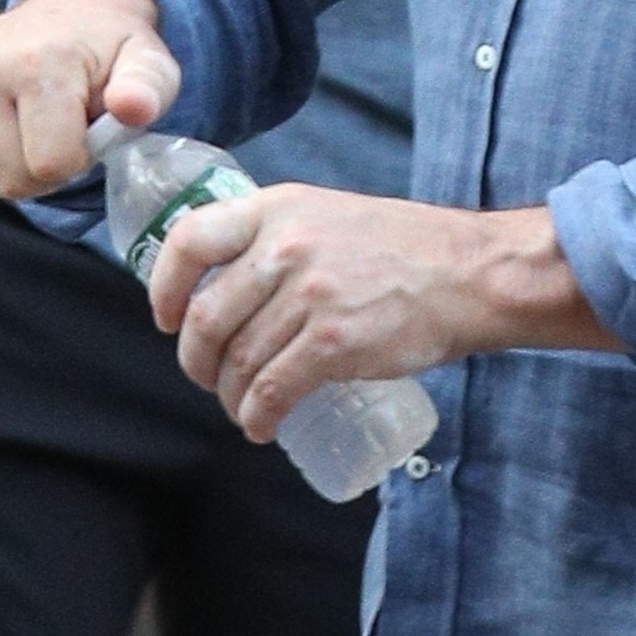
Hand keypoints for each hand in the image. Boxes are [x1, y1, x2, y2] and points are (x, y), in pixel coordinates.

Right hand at [0, 0, 177, 196]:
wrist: (69, 8)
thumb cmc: (111, 50)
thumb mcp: (148, 64)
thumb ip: (148, 89)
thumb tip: (133, 107)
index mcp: (43, 64)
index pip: (50, 164)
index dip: (76, 163)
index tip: (86, 135)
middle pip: (10, 178)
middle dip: (43, 173)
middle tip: (60, 137)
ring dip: (7, 174)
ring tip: (31, 137)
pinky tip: (2, 137)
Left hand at [147, 186, 611, 437]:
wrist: (472, 273)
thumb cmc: (410, 248)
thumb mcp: (333, 215)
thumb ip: (284, 237)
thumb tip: (237, 282)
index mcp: (279, 210)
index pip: (190, 239)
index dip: (164, 286)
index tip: (165, 316)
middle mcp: (286, 248)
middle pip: (207, 317)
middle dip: (197, 360)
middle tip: (207, 377)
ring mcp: (309, 296)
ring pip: (238, 361)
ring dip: (230, 397)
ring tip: (242, 408)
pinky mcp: (333, 342)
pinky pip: (272, 390)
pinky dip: (258, 416)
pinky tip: (262, 426)